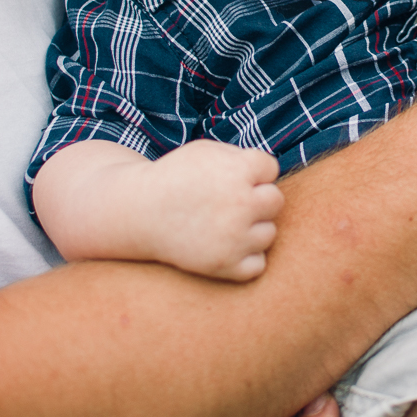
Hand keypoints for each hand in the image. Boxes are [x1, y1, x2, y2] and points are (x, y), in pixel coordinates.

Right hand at [150, 139, 285, 280]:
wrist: (140, 213)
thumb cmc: (177, 178)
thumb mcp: (208, 151)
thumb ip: (243, 158)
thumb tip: (275, 176)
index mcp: (237, 171)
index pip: (270, 169)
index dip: (251, 172)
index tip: (227, 178)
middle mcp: (240, 204)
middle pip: (276, 201)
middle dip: (256, 199)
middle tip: (229, 202)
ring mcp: (234, 238)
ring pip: (269, 233)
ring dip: (251, 228)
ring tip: (223, 223)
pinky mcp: (225, 265)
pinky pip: (258, 264)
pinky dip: (244, 257)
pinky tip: (225, 245)